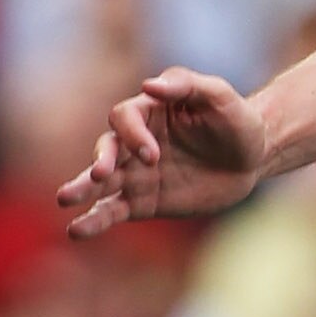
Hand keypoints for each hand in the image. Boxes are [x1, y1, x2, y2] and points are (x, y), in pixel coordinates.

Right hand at [56, 67, 267, 239]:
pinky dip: (95, 221)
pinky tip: (76, 231)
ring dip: (82, 190)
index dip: (133, 135)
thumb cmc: (236, 121)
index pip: (125, 118)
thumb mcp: (220, 96)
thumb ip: (186, 85)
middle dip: (100, 160)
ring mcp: (136, 173)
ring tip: (64, 200)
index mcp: (149, 111)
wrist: (251, 160)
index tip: (151, 155)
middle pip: (106, 148)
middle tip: (98, 174)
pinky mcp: (143, 202)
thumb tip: (148, 85)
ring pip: (101, 183)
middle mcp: (135, 142)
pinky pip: (113, 210)